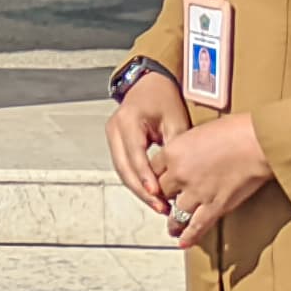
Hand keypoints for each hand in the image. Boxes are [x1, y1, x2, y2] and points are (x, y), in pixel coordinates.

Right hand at [107, 67, 185, 211]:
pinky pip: (124, 165)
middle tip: (159, 206)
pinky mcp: (116, 142)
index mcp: (128, 121)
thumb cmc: (164, 98)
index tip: (157, 194)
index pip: (135, 155)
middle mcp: (115, 129)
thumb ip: (174, 148)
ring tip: (157, 204)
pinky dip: (136, 180)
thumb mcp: (175, 120)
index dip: (146, 177)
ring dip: (138, 189)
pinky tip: (151, 192)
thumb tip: (177, 177)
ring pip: (121, 170)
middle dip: (141, 190)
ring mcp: (112, 136)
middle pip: (123, 167)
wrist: (150, 83)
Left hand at [155, 110, 273, 248]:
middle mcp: (179, 174)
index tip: (158, 183)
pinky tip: (183, 242)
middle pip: (162, 192)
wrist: (257, 142)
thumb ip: (185, 148)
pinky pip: (196, 226)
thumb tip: (184, 158)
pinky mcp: (215, 206)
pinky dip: (189, 236)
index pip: (152, 171)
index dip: (155, 178)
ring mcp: (196, 192)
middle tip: (167, 202)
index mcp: (172, 152)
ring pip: (175, 213)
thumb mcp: (198, 132)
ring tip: (172, 227)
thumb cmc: (234, 130)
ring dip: (173, 222)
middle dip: (165, 197)